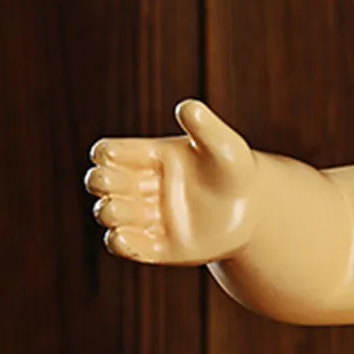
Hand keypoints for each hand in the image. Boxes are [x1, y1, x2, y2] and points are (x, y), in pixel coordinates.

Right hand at [84, 100, 260, 264]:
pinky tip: (123, 238)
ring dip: (108, 212)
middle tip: (113, 184)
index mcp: (147, 156)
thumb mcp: (226, 148)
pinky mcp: (158, 247)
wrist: (253, 211)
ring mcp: (148, 217)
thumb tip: (188, 107)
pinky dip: (119, 243)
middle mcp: (141, 187)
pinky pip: (127, 246)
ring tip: (119, 210)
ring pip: (110, 214)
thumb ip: (207, 128)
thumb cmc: (235, 171)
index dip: (104, 154)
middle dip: (100, 182)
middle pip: (101, 183)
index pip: (108, 152)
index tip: (113, 155)